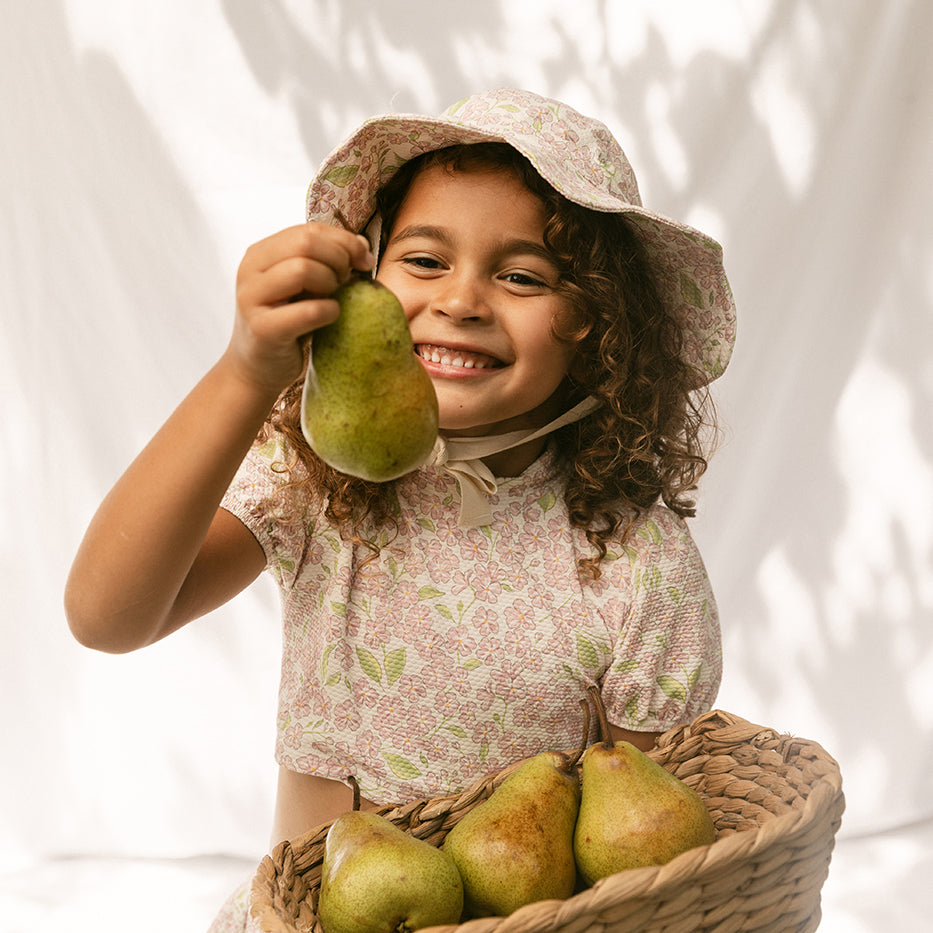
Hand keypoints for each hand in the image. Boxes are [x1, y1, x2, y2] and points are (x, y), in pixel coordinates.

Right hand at [226, 223, 374, 395]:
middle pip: (306, 242)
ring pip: (302, 269)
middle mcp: (250, 270)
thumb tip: (362, 244)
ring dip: (330, 284)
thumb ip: (327, 262)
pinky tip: (329, 318)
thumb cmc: (287, 325)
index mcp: (261, 253)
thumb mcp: (306, 288)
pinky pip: (308, 310)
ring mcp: (251, 298)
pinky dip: (328, 312)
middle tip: (346, 282)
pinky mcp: (262, 328)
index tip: (363, 261)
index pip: (309, 229)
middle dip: (338, 259)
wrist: (257, 369)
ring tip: (332, 299)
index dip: (344, 241)